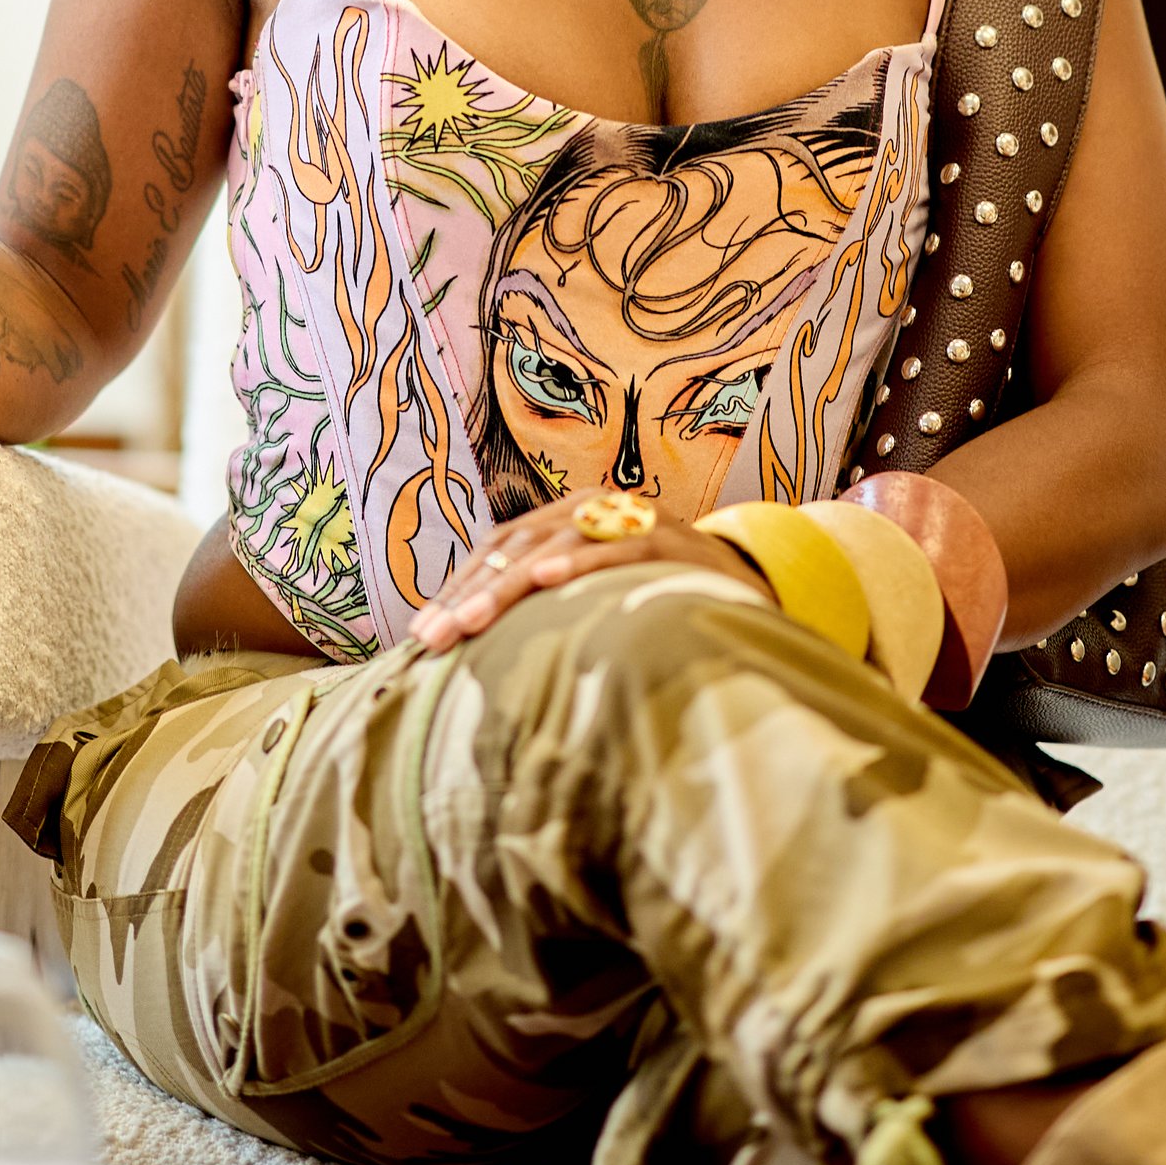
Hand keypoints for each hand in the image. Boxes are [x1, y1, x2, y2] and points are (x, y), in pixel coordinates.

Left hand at [409, 488, 761, 651]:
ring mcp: (629, 518)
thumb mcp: (594, 596)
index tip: (420, 638)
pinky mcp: (668, 537)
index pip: (497, 551)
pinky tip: (547, 581)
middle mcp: (591, 508)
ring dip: (508, 585)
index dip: (457, 589)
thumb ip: (547, 611)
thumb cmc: (654, 597)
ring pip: (555, 545)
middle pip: (515, 547)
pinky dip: (580, 561)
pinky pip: (617, 546)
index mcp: (565, 519)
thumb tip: (477, 656)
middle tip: (432, 639)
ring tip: (470, 621)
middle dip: (469, 594)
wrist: (744, 584)